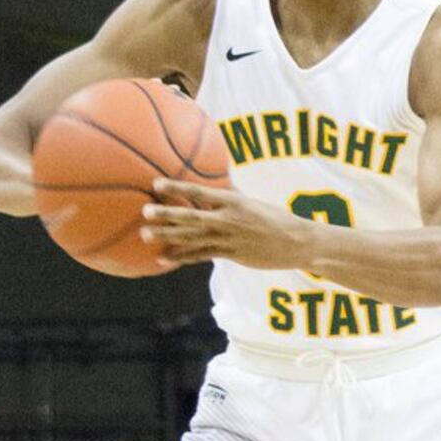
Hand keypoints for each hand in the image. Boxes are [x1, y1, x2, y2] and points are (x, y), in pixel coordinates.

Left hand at [140, 180, 311, 270]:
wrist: (295, 242)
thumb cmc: (274, 218)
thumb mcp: (252, 201)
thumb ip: (230, 195)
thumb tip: (211, 185)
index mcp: (232, 201)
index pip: (199, 191)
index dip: (176, 187)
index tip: (156, 183)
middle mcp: (227, 219)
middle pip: (190, 216)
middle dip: (166, 214)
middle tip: (144, 211)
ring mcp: (227, 238)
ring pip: (191, 237)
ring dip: (166, 236)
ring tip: (145, 235)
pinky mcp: (229, 254)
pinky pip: (200, 256)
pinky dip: (181, 257)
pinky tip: (163, 257)